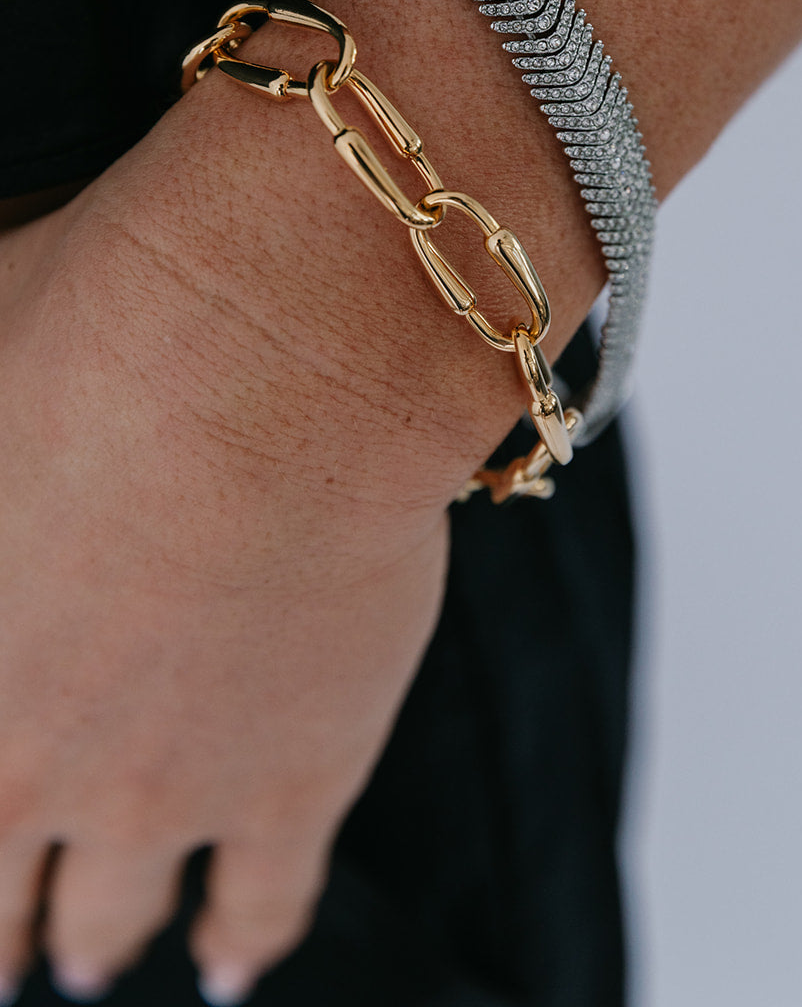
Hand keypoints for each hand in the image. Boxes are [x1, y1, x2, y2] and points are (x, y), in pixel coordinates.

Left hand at [0, 176, 450, 1003]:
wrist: (270, 361)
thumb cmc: (88, 335)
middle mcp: (21, 767)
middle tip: (1, 946)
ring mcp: (159, 793)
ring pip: (106, 922)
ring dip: (91, 942)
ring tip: (92, 959)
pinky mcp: (293, 781)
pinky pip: (263, 903)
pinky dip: (242, 941)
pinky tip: (228, 964)